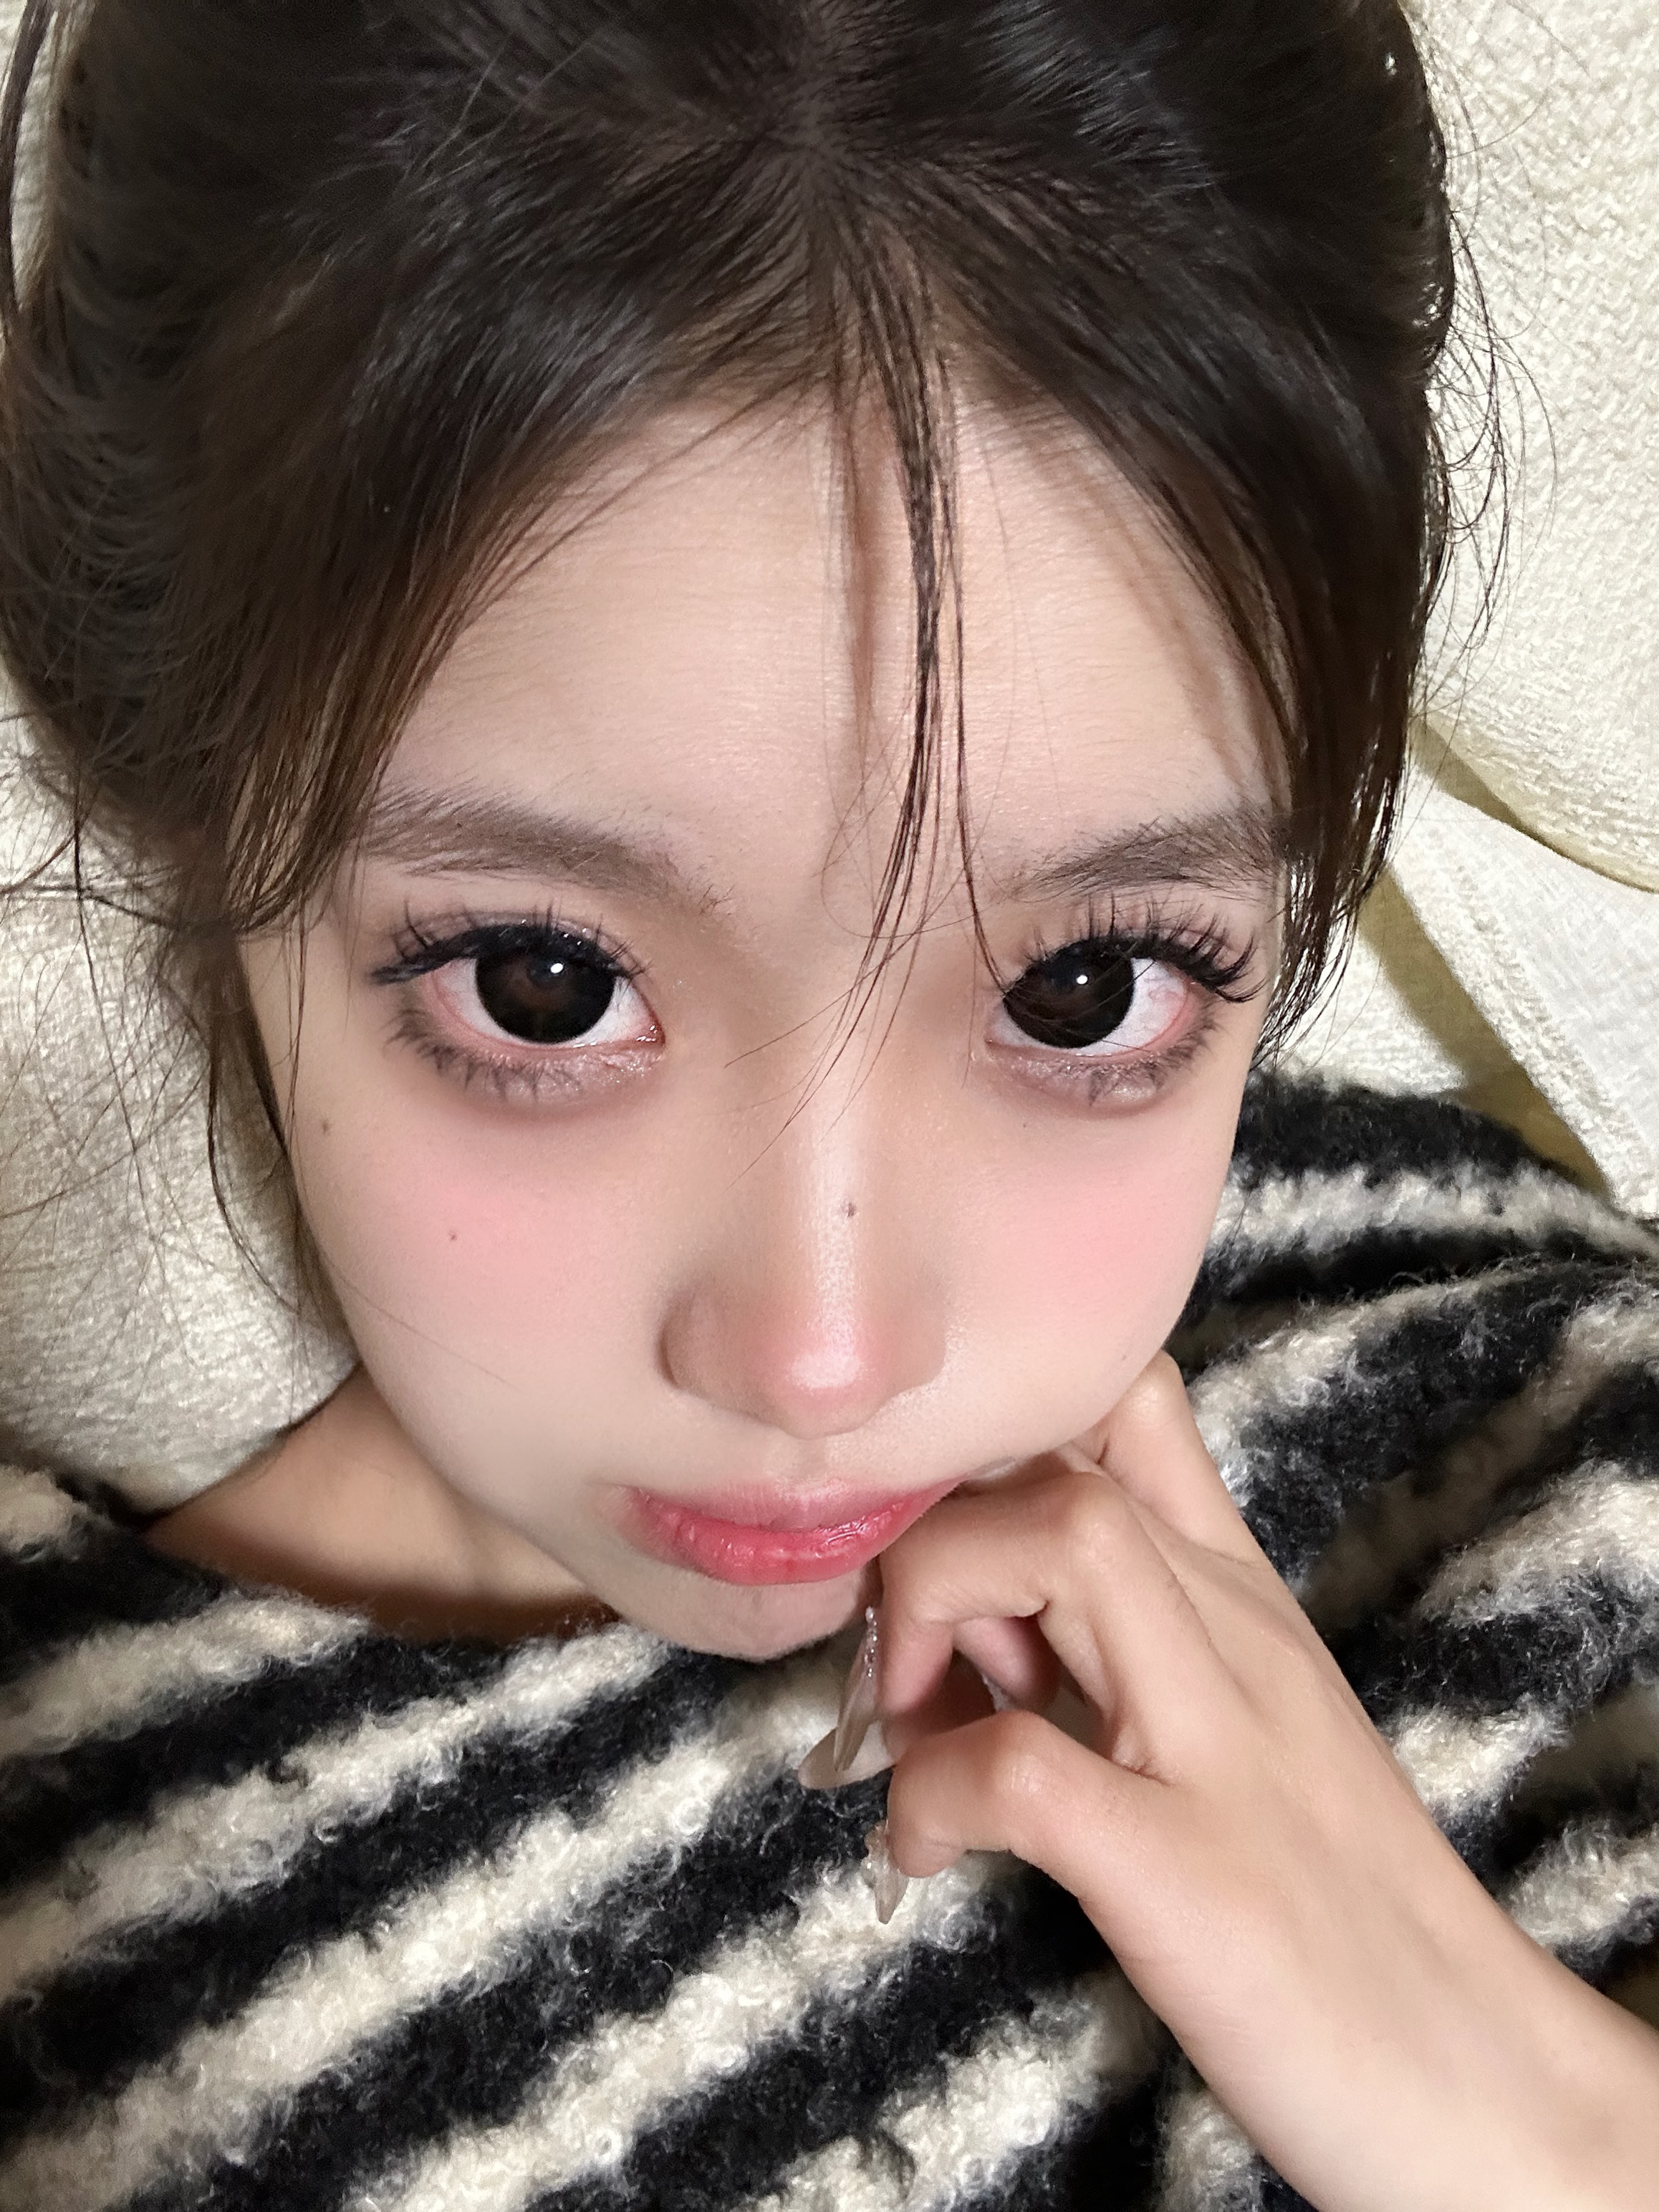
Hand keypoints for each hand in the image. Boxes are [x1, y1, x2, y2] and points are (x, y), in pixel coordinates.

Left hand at [864, 1355, 1658, 2211]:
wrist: (1468, 2072)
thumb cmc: (1331, 1898)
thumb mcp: (1243, 1712)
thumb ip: (1126, 1635)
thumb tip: (969, 1609)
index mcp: (1238, 1595)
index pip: (1126, 1400)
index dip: (996, 1424)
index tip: (929, 1528)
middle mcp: (1232, 1633)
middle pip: (1062, 1453)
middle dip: (932, 1529)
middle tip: (903, 1661)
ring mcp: (1212, 1744)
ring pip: (1057, 1541)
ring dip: (928, 1611)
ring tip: (910, 1730)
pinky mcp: (1181, 1868)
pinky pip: (1016, 1766)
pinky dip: (931, 1794)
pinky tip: (928, 1850)